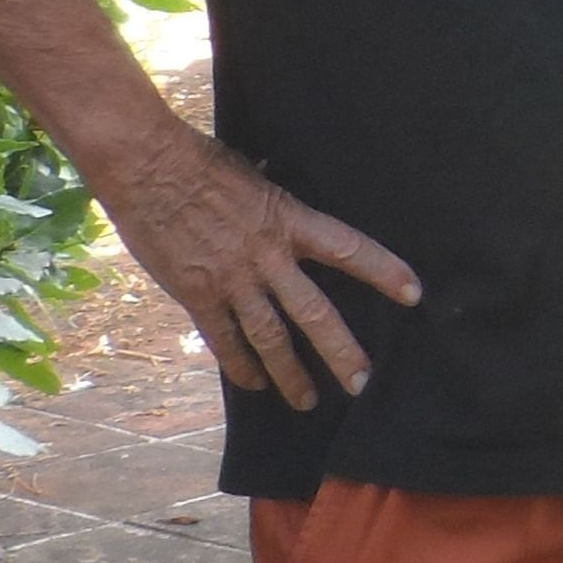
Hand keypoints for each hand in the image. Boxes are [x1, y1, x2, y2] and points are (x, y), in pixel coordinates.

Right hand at [94, 123, 420, 412]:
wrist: (148, 166)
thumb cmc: (203, 162)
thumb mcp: (258, 178)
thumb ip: (278, 209)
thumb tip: (290, 217)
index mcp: (288, 220)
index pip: (348, 248)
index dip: (383, 271)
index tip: (413, 293)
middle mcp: (267, 256)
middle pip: (313, 313)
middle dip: (340, 351)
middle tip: (362, 382)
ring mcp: (231, 279)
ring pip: (269, 338)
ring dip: (290, 373)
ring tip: (307, 400)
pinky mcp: (197, 294)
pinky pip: (224, 340)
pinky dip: (240, 366)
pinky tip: (254, 383)